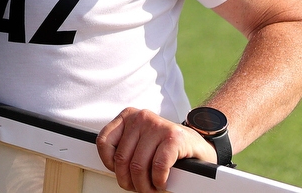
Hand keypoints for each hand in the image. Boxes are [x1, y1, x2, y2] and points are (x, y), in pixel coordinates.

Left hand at [96, 108, 217, 192]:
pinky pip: (158, 166)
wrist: (197, 146)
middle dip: (129, 180)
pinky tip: (161, 182)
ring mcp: (158, 126)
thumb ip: (125, 147)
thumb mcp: (140, 141)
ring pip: (138, 165)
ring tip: (150, 187)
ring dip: (144, 185)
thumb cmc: (166, 147)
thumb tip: (111, 166)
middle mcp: (141, 117)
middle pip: (122, 158)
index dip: (110, 164)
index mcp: (128, 116)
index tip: (121, 173)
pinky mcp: (174, 138)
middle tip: (138, 187)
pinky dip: (158, 180)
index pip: (104, 142)